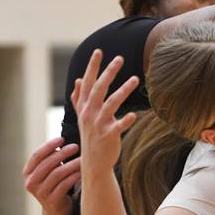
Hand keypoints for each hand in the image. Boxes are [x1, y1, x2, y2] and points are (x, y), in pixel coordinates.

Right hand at [23, 137, 80, 214]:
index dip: (49, 146)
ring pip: (57, 174)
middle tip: (76, 146)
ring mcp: (40, 193)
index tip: (62, 139)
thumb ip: (51, 158)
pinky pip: (65, 185)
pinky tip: (83, 171)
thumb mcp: (49, 171)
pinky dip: (74, 176)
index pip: (36, 156)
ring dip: (72, 164)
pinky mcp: (52, 201)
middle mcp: (31, 183)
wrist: (57, 211)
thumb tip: (63, 140)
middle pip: (47, 164)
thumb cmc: (55, 185)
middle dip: (62, 153)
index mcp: (28, 173)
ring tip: (83, 158)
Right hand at [72, 50, 138, 173]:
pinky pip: (118, 126)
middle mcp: (89, 113)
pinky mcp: (109, 136)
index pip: (88, 83)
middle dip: (108, 72)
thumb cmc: (91, 136)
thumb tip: (78, 80)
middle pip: (99, 89)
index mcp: (84, 107)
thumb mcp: (83, 116)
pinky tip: (134, 115)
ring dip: (123, 90)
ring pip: (111, 103)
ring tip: (136, 79)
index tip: (98, 51)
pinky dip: (125, 120)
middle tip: (120, 58)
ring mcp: (99, 125)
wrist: (93, 163)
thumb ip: (79, 98)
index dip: (92, 67)